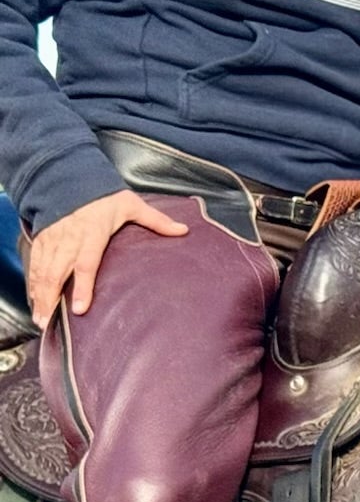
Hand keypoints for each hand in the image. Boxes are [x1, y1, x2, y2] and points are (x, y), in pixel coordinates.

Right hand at [27, 190, 187, 326]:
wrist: (71, 178)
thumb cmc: (104, 196)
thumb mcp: (132, 205)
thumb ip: (156, 220)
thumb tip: (183, 231)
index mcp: (92, 234)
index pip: (86, 265)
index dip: (83, 288)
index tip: (79, 309)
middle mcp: (70, 239)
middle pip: (57, 273)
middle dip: (51, 298)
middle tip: (48, 323)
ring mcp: (53, 239)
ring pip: (43, 271)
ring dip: (39, 295)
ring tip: (40, 319)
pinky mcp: (42, 239)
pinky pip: (36, 264)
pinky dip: (33, 283)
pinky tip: (34, 300)